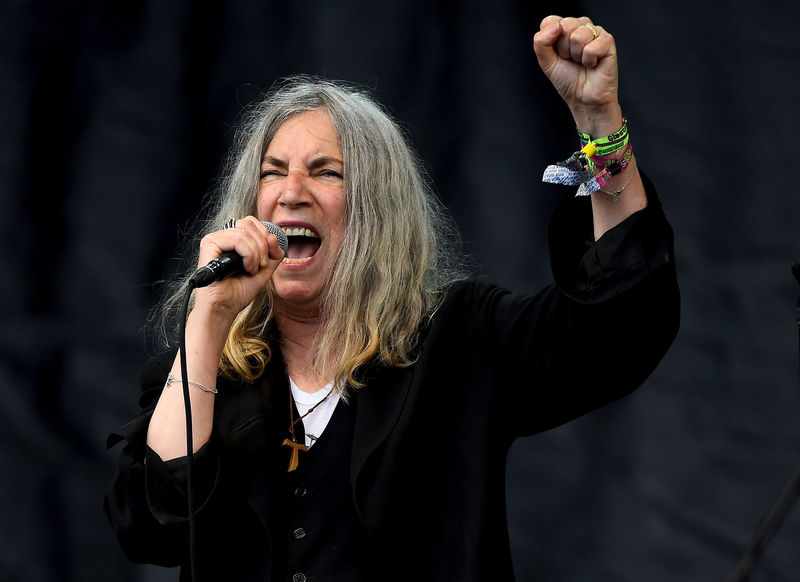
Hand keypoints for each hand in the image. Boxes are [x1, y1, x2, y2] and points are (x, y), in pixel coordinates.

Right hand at [193, 216, 284, 322]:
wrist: (225, 306)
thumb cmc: (239, 290)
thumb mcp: (264, 269)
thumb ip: (273, 253)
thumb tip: (272, 236)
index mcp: (234, 239)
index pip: (252, 222)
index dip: (265, 235)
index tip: (269, 257)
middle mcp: (223, 236)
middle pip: (249, 224)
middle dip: (263, 245)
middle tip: (262, 265)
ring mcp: (215, 239)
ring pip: (244, 233)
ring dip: (256, 254)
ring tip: (253, 270)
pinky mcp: (209, 244)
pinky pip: (236, 240)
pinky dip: (248, 255)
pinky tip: (246, 268)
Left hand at [533, 15, 621, 135]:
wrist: (584, 99)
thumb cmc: (567, 81)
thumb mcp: (546, 62)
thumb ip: (541, 43)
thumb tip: (556, 26)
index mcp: (564, 29)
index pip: (550, 21)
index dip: (550, 40)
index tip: (557, 55)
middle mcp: (580, 27)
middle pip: (564, 26)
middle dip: (563, 50)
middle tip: (571, 60)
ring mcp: (594, 32)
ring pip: (578, 35)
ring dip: (577, 56)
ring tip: (581, 62)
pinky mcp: (607, 40)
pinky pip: (592, 46)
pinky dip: (589, 60)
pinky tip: (593, 64)